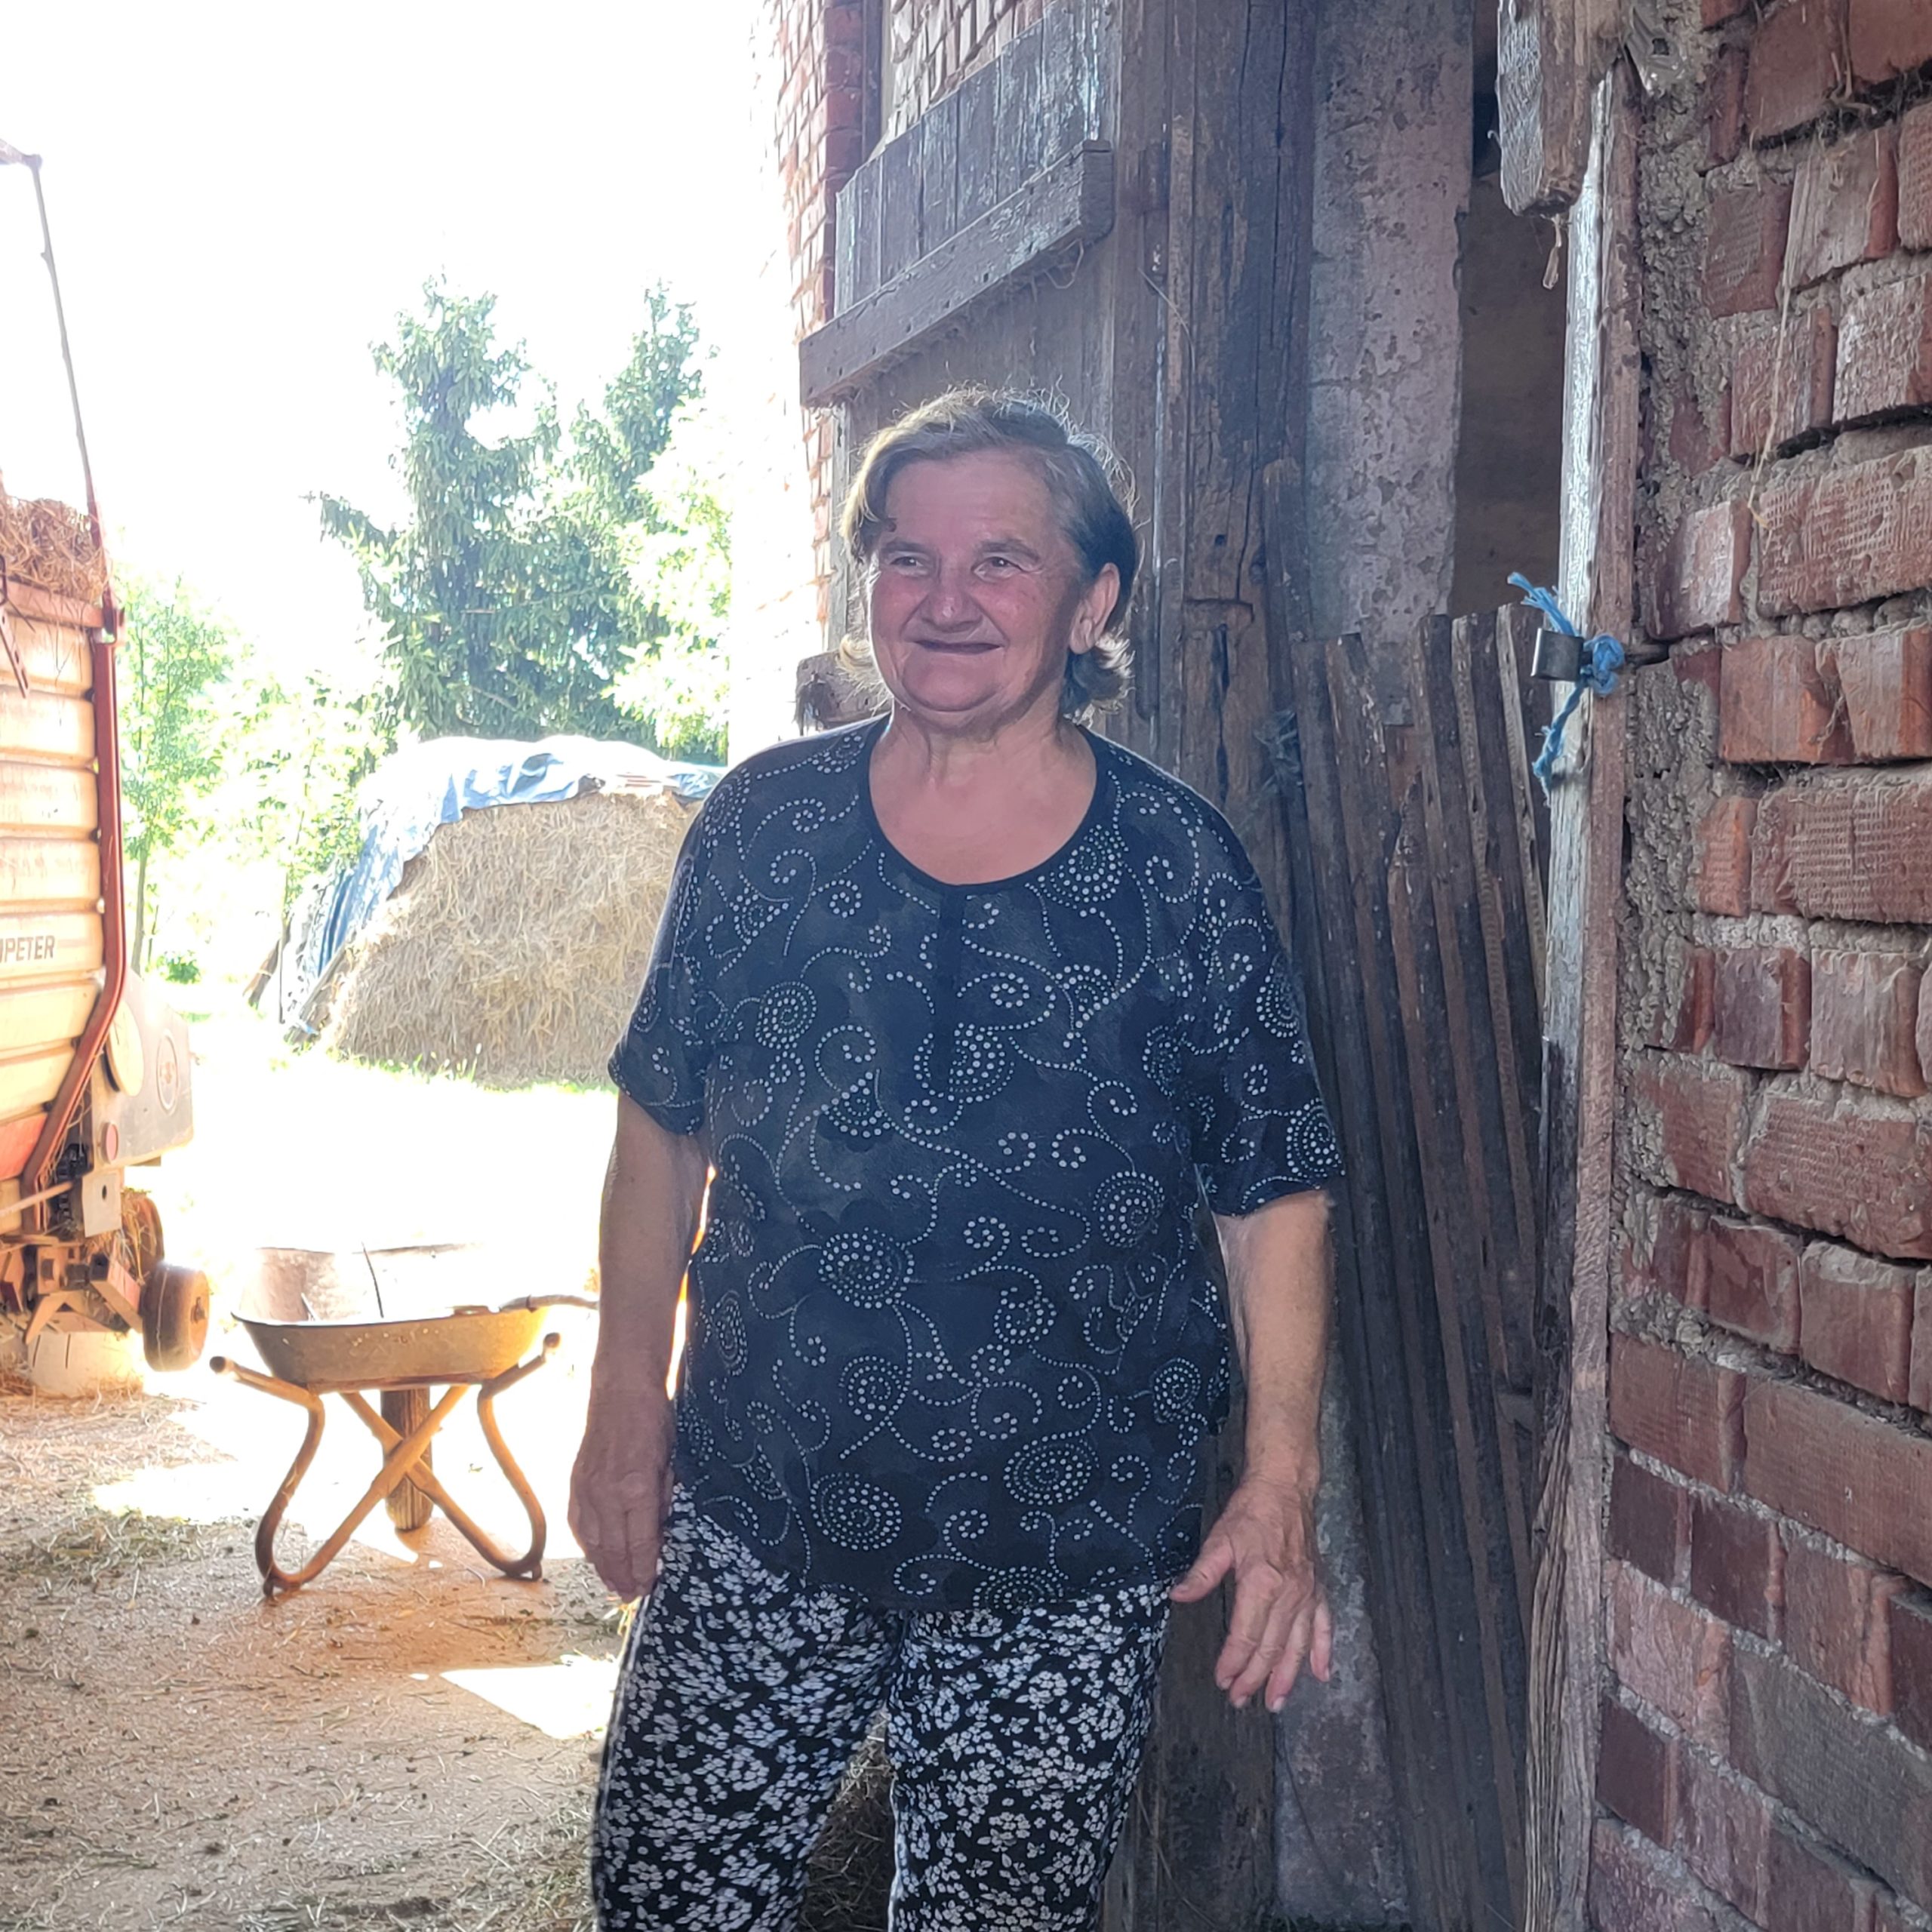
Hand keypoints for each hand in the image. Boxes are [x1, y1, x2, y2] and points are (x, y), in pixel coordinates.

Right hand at [568, 1388, 675, 1600]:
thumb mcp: (672, 1459)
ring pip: (593, 1541)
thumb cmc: (654, 1420)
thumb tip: (660, 1531)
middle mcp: (607, 1493)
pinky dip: (587, 1544)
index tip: (648, 1587)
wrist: (621, 1390)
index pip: (640, 1542)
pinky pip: (578, 1523)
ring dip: (603, 1567)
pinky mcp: (576, 1483)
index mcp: (636, 1488)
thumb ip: (665, 1497)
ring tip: (614, 1586)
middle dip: (623, 1577)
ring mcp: (587, 1489)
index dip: (643, 1569)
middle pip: (614, 1549)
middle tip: (632, 1598)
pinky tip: (594, 1556)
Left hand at [1169, 1474, 1332, 1712]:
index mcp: (1262, 1583)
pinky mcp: (1318, 1588)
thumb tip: (1178, 1596)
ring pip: (1297, 1645)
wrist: (1285, 1488)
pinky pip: (1323, 1626)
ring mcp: (1307, 1593)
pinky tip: (1321, 1674)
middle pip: (1270, 1647)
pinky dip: (1323, 1652)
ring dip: (1286, 1676)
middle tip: (1240, 1699)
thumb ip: (1201, 1573)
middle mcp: (1289, 1594)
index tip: (1222, 1679)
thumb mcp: (1219, 1540)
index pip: (1246, 1635)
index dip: (1233, 1661)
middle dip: (1254, 1678)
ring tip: (1275, 1702)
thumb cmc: (1251, 1513)